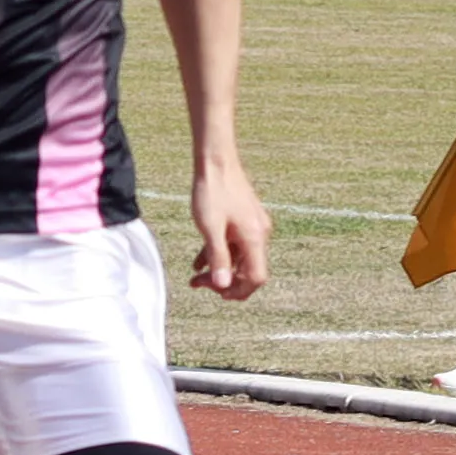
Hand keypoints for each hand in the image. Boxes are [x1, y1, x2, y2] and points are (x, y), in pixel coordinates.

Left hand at [188, 158, 273, 301]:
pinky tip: (199, 262)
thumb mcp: (210, 228)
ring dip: (219, 269)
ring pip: (240, 258)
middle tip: (200, 285)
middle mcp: (259, 234)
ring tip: (195, 277)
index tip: (217, 293)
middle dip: (225, 281)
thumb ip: (218, 257)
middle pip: (248, 270)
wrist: (216, 161)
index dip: (238, 291)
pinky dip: (220, 254)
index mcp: (255, 238)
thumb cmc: (212, 192)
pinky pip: (235, 245)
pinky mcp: (245, 219)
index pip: (256, 277)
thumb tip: (222, 285)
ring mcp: (253, 226)